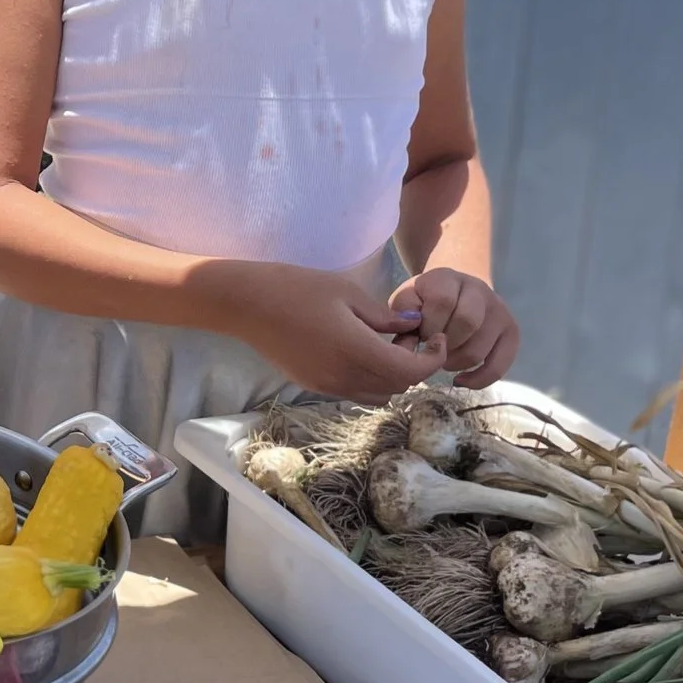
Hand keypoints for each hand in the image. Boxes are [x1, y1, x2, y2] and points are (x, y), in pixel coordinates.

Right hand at [224, 263, 447, 401]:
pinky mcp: (314, 386)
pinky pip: (356, 391)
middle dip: (414, 365)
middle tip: (408, 335)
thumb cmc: (296, 288)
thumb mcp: (346, 292)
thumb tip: (413, 325)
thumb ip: (383, 315)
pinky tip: (360, 350)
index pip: (410, 371)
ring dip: (392, 376)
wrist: (246, 305)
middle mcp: (344, 377)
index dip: (432, 358)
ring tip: (385, 345)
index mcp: (356, 351)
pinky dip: (371, 378)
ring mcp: (327, 386)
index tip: (436, 338)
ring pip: (379, 394)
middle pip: (398, 386)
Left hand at [390, 268, 518, 387]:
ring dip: (454, 363)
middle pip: (466, 324)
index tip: (419, 335)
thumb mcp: (407, 299)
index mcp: (449, 278)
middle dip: (442, 345)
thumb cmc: (424, 301)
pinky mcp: (511, 333)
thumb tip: (412, 332)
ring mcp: (499, 311)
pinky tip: (459, 380)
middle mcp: (480, 290)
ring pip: (478, 350)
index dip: (428, 326)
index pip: (443, 302)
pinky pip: (498, 366)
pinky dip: (477, 380)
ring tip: (442, 358)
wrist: (455, 292)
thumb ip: (402, 311)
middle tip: (431, 348)